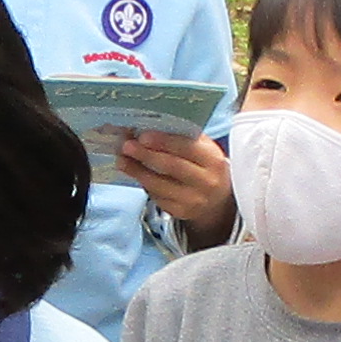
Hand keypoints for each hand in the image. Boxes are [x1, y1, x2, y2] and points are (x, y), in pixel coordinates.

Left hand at [117, 129, 234, 239]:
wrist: (218, 200)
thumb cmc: (205, 167)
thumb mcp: (203, 150)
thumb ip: (182, 138)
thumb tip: (148, 129)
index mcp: (212, 159)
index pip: (187, 148)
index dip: (164, 141)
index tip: (143, 135)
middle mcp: (206, 181)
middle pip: (171, 167)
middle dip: (146, 155)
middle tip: (126, 146)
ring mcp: (193, 200)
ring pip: (160, 184)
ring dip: (137, 171)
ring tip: (122, 160)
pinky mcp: (181, 213)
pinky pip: (157, 197)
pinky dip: (144, 184)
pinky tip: (136, 174)